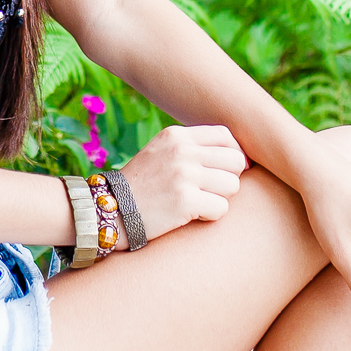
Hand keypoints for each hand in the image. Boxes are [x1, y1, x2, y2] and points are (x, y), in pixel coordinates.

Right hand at [121, 124, 246, 244]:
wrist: (111, 209)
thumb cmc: (143, 184)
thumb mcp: (162, 151)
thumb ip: (192, 147)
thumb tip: (239, 157)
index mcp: (177, 135)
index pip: (226, 137)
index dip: (234, 154)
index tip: (228, 171)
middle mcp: (182, 151)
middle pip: (235, 161)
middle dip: (228, 178)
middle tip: (211, 190)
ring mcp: (184, 175)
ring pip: (233, 185)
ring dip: (220, 198)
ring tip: (198, 202)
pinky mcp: (186, 201)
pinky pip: (221, 208)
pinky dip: (210, 215)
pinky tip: (191, 214)